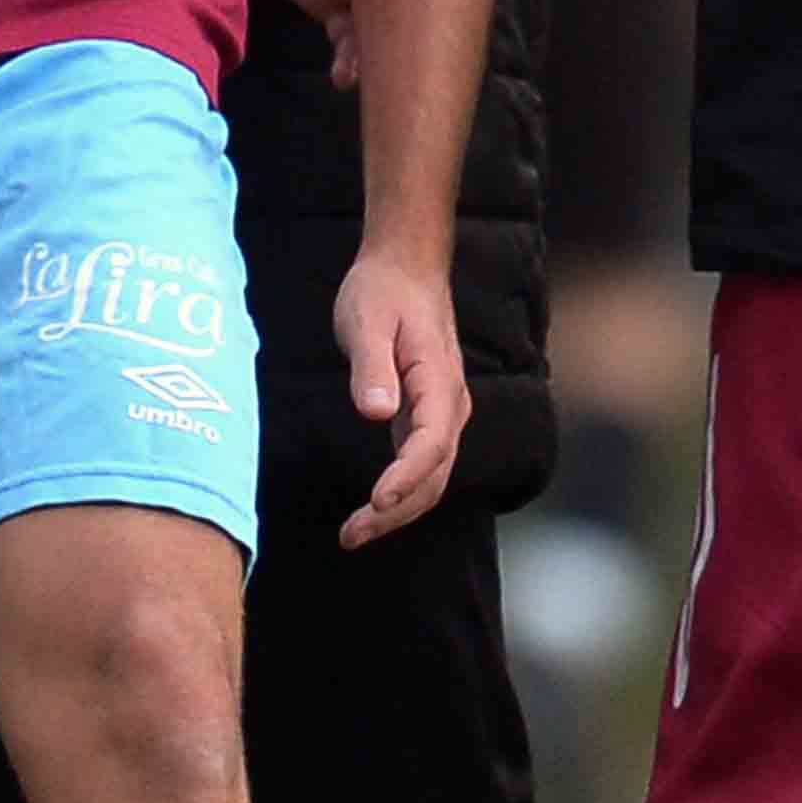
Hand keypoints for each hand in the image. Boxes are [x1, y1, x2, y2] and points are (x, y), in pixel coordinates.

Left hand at [332, 249, 466, 548]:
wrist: (406, 267)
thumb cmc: (383, 291)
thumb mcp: (367, 321)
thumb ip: (372, 366)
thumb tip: (377, 412)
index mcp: (438, 381)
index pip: (431, 444)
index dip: (406, 478)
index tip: (376, 500)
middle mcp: (449, 404)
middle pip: (434, 474)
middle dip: (397, 511)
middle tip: (352, 535)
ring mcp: (441, 412)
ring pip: (430, 476)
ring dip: (397, 510)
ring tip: (354, 533)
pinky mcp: (426, 415)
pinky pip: (421, 465)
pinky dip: (399, 492)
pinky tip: (373, 508)